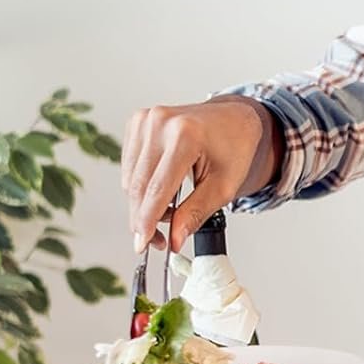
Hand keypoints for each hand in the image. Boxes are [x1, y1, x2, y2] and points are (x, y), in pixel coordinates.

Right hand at [121, 98, 271, 252]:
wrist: (233, 118)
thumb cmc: (233, 147)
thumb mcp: (223, 187)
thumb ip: (195, 214)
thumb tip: (174, 239)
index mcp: (185, 135)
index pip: (157, 189)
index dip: (147, 222)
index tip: (143, 245)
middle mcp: (160, 123)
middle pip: (139, 186)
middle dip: (143, 219)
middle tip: (157, 241)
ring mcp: (145, 120)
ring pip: (130, 179)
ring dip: (142, 205)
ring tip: (168, 214)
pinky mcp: (137, 122)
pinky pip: (129, 167)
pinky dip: (140, 186)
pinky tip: (160, 192)